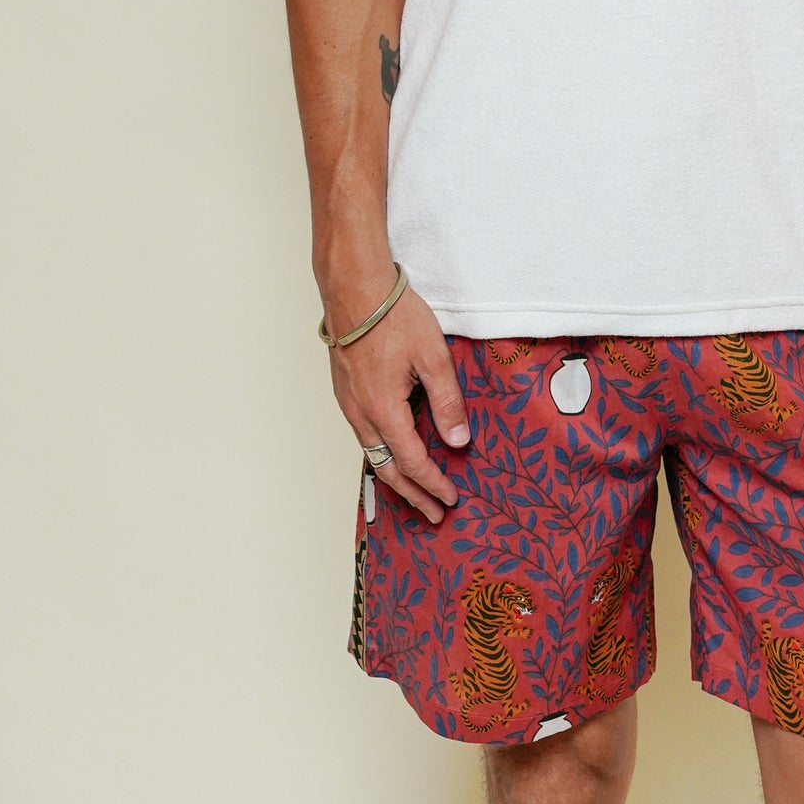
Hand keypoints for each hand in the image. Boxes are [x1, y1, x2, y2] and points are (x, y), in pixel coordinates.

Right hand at [327, 280, 470, 524]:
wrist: (354, 290)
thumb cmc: (394, 317)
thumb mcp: (434, 357)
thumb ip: (447, 402)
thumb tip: (457, 442)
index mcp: (385, 410)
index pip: (413, 462)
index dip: (434, 484)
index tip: (451, 499)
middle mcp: (361, 414)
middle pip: (387, 469)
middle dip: (413, 495)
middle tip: (433, 513)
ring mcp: (349, 404)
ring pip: (372, 453)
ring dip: (396, 477)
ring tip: (415, 491)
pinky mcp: (345, 392)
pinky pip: (364, 435)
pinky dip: (382, 454)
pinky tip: (393, 451)